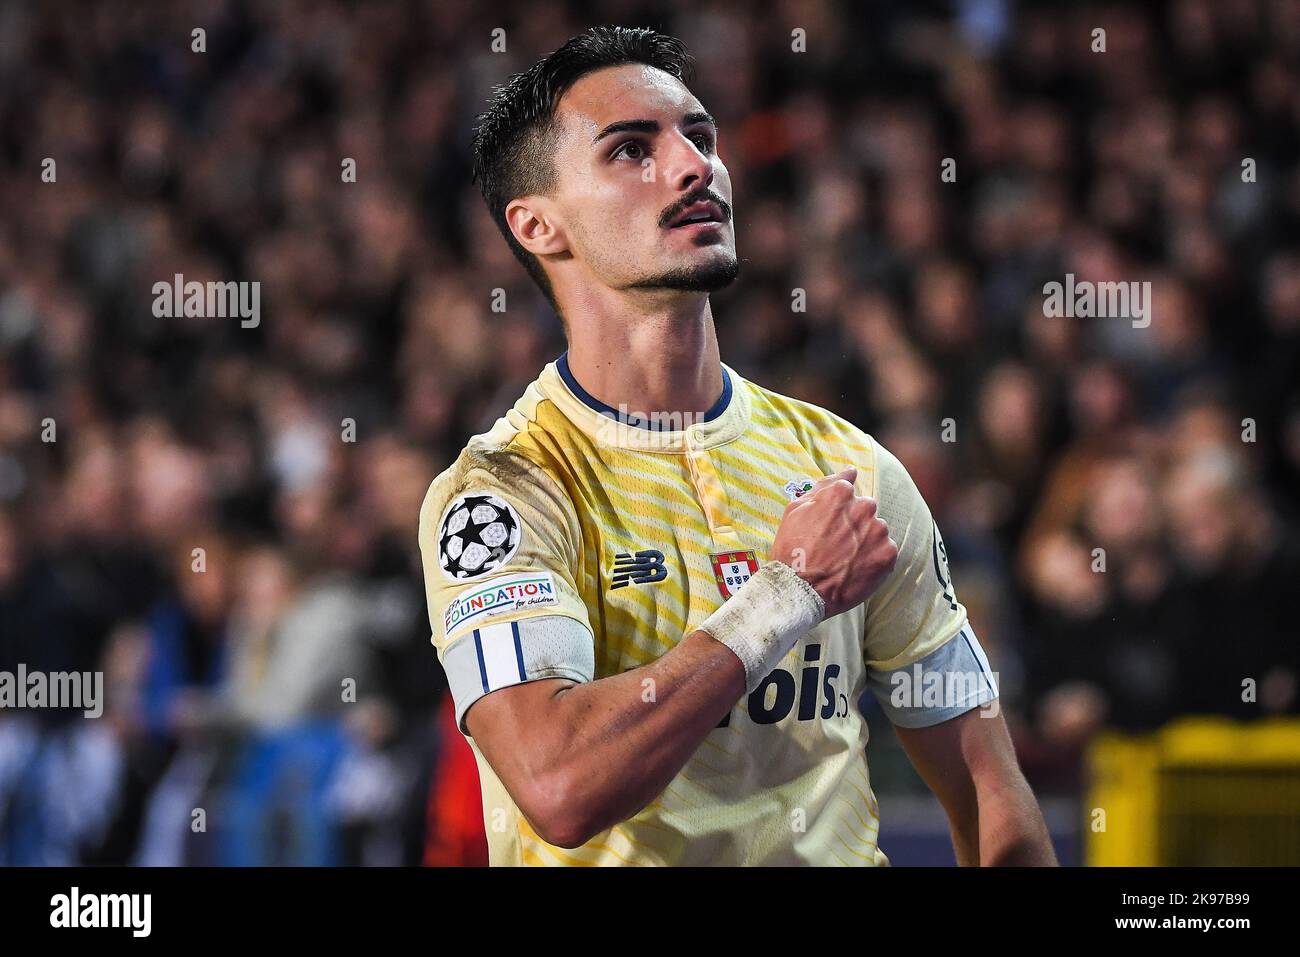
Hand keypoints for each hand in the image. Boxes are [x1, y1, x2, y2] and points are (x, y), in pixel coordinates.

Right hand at [770, 467, 898, 617]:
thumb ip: (825, 485)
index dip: (836, 511)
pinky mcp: (888, 555)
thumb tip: (849, 470)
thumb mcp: (795, 509)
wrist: (800, 591)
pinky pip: (885, 551)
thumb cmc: (792, 549)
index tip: (829, 525)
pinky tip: (854, 569)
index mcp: (841, 493)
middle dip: (853, 524)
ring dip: (865, 541)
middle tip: (835, 545)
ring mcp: (878, 532)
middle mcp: (864, 507)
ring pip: (876, 531)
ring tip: (844, 560)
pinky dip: (873, 559)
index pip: (848, 490)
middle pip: (865, 510)